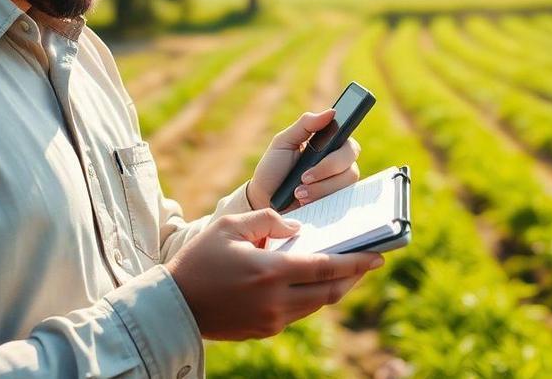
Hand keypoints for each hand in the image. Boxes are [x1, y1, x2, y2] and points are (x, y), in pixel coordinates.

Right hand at [165, 208, 383, 339]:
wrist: (173, 305)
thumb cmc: (199, 259)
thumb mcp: (230, 225)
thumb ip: (268, 220)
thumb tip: (298, 228)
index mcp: (271, 272)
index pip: (327, 267)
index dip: (356, 262)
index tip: (378, 256)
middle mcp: (277, 301)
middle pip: (330, 291)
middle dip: (353, 277)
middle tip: (368, 263)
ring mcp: (272, 320)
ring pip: (316, 305)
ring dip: (333, 288)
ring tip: (344, 271)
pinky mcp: (265, 331)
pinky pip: (297, 313)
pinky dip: (310, 297)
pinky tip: (311, 283)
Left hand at [247, 109, 361, 210]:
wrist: (264, 199)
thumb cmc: (274, 168)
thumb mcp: (284, 142)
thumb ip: (305, 124)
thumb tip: (331, 112)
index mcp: (328, 144)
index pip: (347, 136)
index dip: (343, 138)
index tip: (325, 147)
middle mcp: (339, 162)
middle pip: (350, 159)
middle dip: (326, 168)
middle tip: (303, 177)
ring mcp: (339, 183)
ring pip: (346, 180)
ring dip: (320, 187)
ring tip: (298, 192)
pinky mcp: (336, 201)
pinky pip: (340, 199)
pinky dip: (320, 199)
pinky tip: (304, 201)